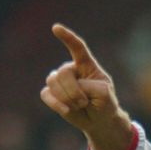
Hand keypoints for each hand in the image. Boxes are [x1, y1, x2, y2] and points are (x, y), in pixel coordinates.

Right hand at [40, 23, 134, 149]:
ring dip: (67, 97)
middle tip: (85, 102)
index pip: (77, 47)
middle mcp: (72, 69)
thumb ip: (87, 86)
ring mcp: (60, 81)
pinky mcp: (52, 94)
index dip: (67, 37)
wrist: (99, 121)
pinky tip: (66, 110)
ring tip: (79, 106)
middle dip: (73, 90)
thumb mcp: (104, 94)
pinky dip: (56, 103)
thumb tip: (67, 88)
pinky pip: (46, 94)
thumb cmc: (104, 104)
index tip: (55, 28)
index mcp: (87, 64)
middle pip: (63, 72)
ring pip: (53, 82)